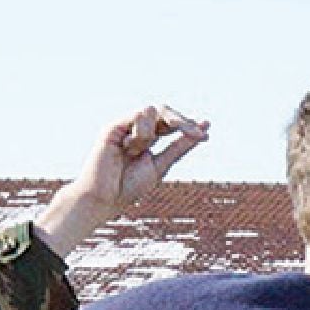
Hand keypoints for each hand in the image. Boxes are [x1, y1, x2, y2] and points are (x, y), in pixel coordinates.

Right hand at [35, 104, 209, 257]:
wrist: (103, 198)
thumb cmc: (128, 187)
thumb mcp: (160, 166)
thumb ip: (178, 148)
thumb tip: (201, 133)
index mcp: (148, 139)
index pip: (171, 125)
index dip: (188, 126)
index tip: (206, 132)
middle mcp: (136, 130)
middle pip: (165, 113)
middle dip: (182, 122)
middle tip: (199, 135)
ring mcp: (125, 126)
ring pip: (153, 112)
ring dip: (150, 133)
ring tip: (134, 152)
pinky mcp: (113, 126)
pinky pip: (138, 116)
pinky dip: (141, 132)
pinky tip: (130, 147)